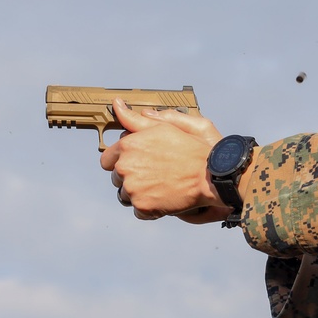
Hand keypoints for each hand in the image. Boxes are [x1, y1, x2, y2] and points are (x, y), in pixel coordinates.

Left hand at [100, 99, 229, 221]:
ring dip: (139, 193)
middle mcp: (125, 167)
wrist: (210, 175)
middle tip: (156, 174)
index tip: (141, 163)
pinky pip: (139, 211)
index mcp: (128, 146)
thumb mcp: (164, 127)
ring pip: (126, 195)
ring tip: (161, 186)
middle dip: (132, 177)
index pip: (107, 159)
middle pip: (116, 178)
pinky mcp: (143, 206)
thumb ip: (136, 119)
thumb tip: (117, 106)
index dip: (124, 161)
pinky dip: (150, 208)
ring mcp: (133, 188)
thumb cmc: (191, 150)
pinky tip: (165, 197)